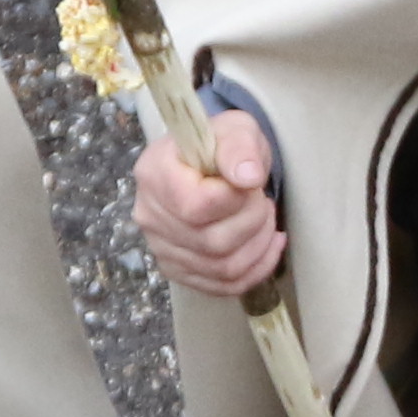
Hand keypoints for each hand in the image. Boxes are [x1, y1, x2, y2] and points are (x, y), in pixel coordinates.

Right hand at [131, 105, 284, 301]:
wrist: (208, 163)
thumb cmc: (220, 144)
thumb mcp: (235, 129)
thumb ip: (240, 147)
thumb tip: (248, 177)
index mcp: (155, 173)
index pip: (197, 206)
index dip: (236, 200)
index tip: (250, 183)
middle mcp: (149, 214)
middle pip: (213, 242)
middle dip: (254, 222)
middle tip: (262, 201)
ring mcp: (160, 247)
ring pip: (221, 268)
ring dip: (259, 247)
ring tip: (265, 219)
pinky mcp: (178, 269)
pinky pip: (221, 286)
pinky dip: (255, 270)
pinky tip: (268, 245)